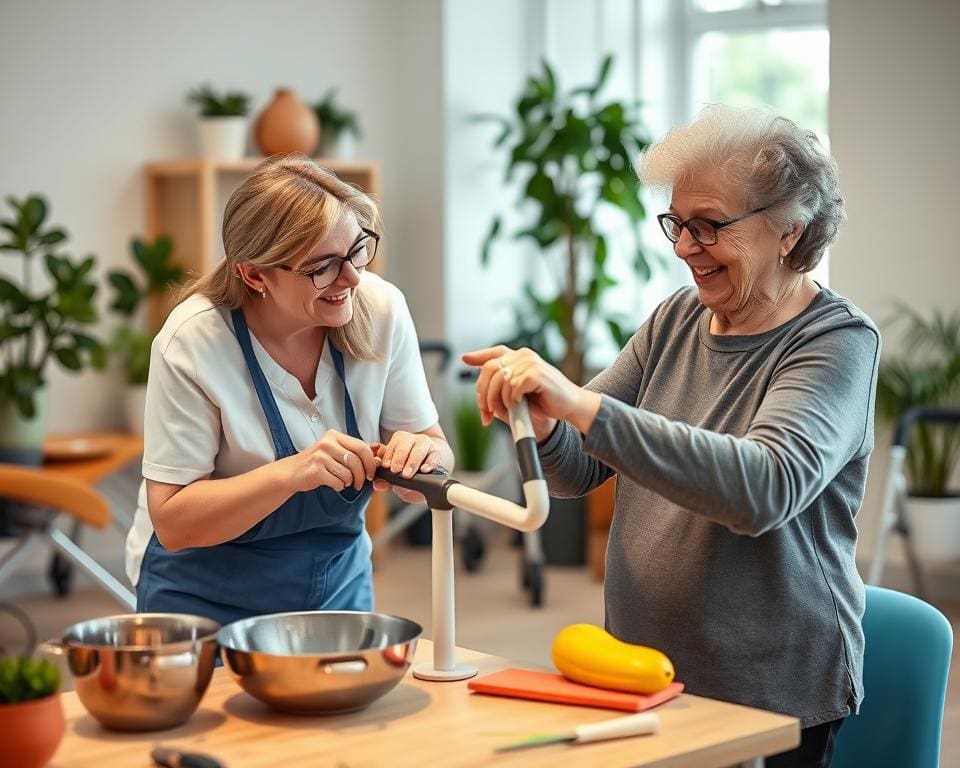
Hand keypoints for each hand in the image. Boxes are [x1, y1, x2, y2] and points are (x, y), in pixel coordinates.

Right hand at [279, 430, 377, 492]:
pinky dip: (339, 486)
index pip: (362, 447)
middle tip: (359, 484)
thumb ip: (355, 453)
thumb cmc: (317, 463)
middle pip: (357, 460)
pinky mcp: (315, 469)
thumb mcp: (335, 453)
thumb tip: (379, 457)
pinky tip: (334, 484)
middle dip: (362, 475)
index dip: (371, 463)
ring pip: (348, 473)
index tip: (371, 473)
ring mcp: (320, 455)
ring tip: (343, 482)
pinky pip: (337, 481)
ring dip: (349, 482)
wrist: (292, 472)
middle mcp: (327, 443)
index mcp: (335, 436)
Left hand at [371, 431, 442, 503]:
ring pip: (419, 448)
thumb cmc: (408, 470)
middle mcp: (412, 440)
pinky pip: (434, 456)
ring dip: (412, 462)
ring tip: (407, 474)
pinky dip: (429, 463)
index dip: (388, 456)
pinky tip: (424, 470)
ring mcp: (425, 445)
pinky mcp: (437, 453)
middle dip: (399, 458)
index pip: (391, 446)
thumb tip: (377, 484)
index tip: (386, 466)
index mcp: (399, 440)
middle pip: (405, 445)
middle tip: (395, 471)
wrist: (428, 469)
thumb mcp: (396, 474)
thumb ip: (385, 479)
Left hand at [461, 346, 599, 439]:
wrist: (570, 408)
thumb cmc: (545, 403)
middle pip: (490, 369)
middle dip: (483, 394)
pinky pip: (513, 386)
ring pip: (500, 380)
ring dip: (498, 401)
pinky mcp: (537, 373)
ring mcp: (531, 362)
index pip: (495, 353)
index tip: (464, 359)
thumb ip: (501, 392)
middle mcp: (524, 355)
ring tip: (505, 412)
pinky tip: (520, 404)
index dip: (478, 355)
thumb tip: (481, 396)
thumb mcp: (517, 396)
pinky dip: (512, 399)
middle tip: (486, 412)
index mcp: (520, 357)